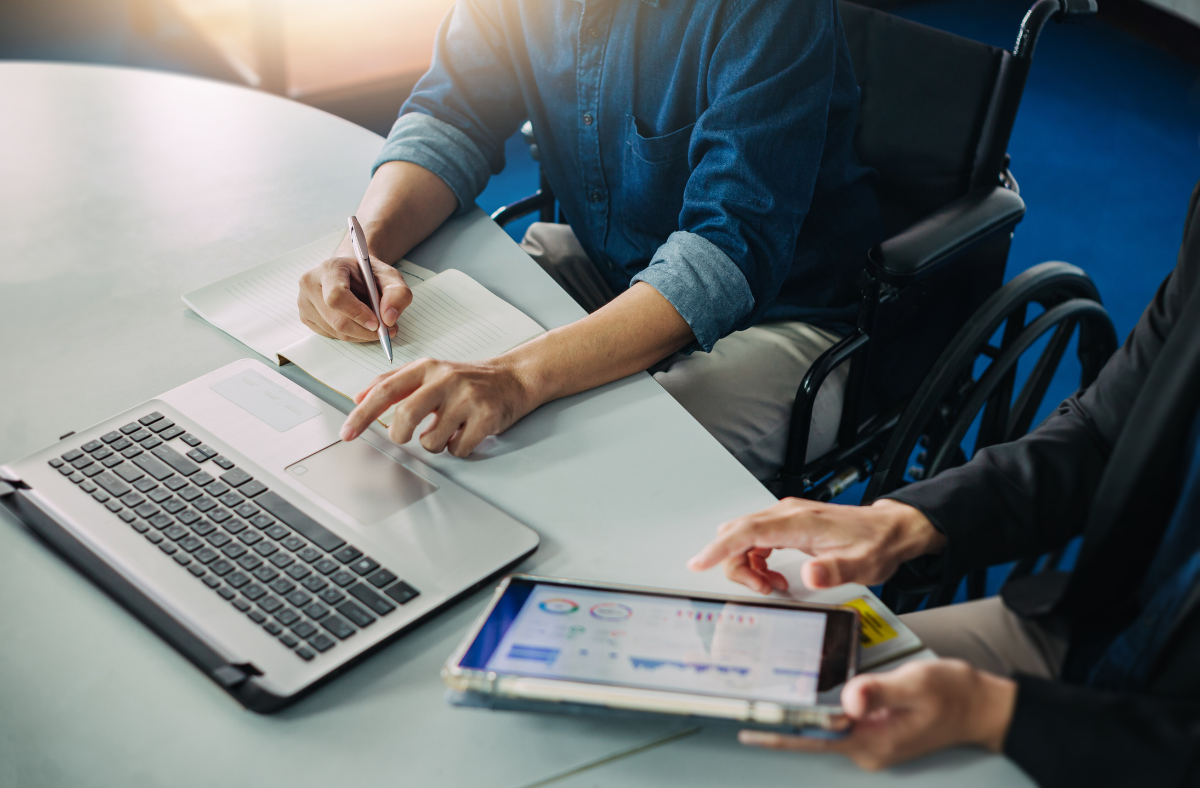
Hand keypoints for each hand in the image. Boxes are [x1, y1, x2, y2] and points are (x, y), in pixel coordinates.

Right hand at [297, 241, 412, 341]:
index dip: (357, 313)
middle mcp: (310, 284)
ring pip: (335, 331)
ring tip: (377, 324)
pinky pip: (331, 335)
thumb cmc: (369, 274)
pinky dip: (351, 335)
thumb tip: (389, 319)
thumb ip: (397, 294)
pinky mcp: (306, 317)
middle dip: (365, 331)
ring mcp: (304, 302)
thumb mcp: (390, 277)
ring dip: (361, 334)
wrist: (352, 272)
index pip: (336, 296)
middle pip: (336, 319)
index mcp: (328, 268)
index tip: (377, 323)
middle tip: (387, 331)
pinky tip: (360, 324)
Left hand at [339, 357, 537, 456]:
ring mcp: (467, 398)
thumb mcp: (431, 372)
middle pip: (406, 415)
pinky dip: (458, 449)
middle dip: (400, 434)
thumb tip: (359, 398)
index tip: (347, 433)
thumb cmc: (469, 380)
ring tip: (448, 429)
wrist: (514, 378)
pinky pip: (458, 449)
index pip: (385, 390)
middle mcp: (446, 379)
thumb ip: (394, 382)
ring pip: (431, 440)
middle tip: (405, 436)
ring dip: (435, 444)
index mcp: (427, 367)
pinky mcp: (486, 417)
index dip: (362, 414)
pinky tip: (467, 433)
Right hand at [686, 497, 944, 592]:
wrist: (891, 530)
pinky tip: (775, 575)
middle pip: (738, 534)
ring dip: (748, 565)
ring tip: (773, 585)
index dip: (719, 547)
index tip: (699, 562)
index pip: (747, 531)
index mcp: (799, 522)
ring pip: (745, 538)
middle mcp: (788, 514)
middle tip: (763, 589)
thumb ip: (835, 570)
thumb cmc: (876, 544)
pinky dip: (756, 561)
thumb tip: (809, 575)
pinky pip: (756, 540)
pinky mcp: (788, 523)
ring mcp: (786, 517)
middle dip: (736, 565)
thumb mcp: (863, 564)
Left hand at [739, 659, 1016, 769]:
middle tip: (747, 706)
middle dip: (783, 722)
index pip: (816, 740)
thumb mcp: (915, 685)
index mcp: (873, 743)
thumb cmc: (953, 694)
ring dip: (801, 715)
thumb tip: (851, 699)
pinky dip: (821, 711)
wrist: (982, 705)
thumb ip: (880, 691)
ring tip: (767, 697)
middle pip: (815, 736)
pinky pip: (840, 723)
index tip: (750, 729)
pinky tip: (805, 696)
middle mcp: (868, 748)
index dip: (781, 734)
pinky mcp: (875, 732)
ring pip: (826, 729)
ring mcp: (872, 743)